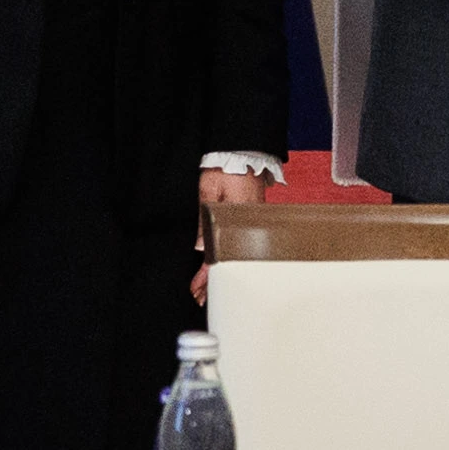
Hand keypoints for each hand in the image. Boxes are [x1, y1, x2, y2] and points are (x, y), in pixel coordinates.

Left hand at [187, 163, 270, 303]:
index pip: (218, 256)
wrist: (244, 152)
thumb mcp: (208, 192)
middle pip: (228, 261)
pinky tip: (223, 261)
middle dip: (212, 281)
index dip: (206, 276)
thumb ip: (203, 220)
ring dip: (220, 270)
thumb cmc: (226, 169)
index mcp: (234, 222)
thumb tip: (199, 247)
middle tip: (200, 297)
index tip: (197, 289)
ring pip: (234, 254)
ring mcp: (250, 224)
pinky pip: (239, 244)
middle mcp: (244, 227)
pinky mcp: (252, 219)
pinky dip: (230, 256)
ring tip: (208, 286)